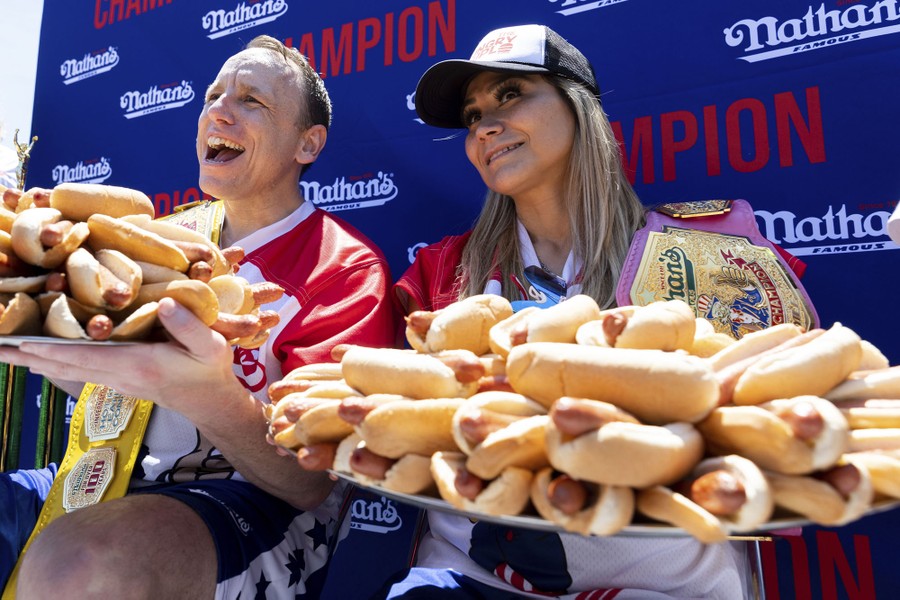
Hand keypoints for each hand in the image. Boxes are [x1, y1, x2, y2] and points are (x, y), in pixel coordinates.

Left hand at [0, 297, 241, 420]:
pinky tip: (40, 358)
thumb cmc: (210, 370)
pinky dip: (54, 363)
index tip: (22, 343)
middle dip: (30, 357)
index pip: (87, 356)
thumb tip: (166, 302)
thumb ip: (188, 327)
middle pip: (66, 366)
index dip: (54, 349)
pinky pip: (77, 371)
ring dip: (35, 361)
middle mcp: (119, 374)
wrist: (211, 401)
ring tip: (5, 353)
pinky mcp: (118, 379)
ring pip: (67, 370)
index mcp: (137, 363)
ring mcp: (117, 380)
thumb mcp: (210, 346)